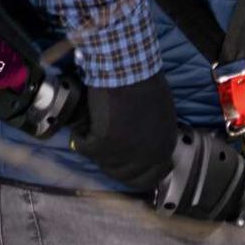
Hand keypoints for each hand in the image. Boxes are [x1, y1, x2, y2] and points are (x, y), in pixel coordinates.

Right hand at [72, 72, 177, 191]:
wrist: (126, 65)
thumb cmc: (143, 82)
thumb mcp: (160, 117)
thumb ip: (154, 137)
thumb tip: (143, 151)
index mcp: (164, 149)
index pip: (147, 179)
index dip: (130, 174)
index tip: (118, 165)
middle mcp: (149, 155)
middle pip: (123, 175)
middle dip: (108, 162)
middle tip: (99, 147)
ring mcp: (129, 151)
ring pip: (103, 163)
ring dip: (94, 149)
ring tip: (91, 131)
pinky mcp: (107, 141)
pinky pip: (86, 148)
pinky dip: (80, 138)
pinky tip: (82, 126)